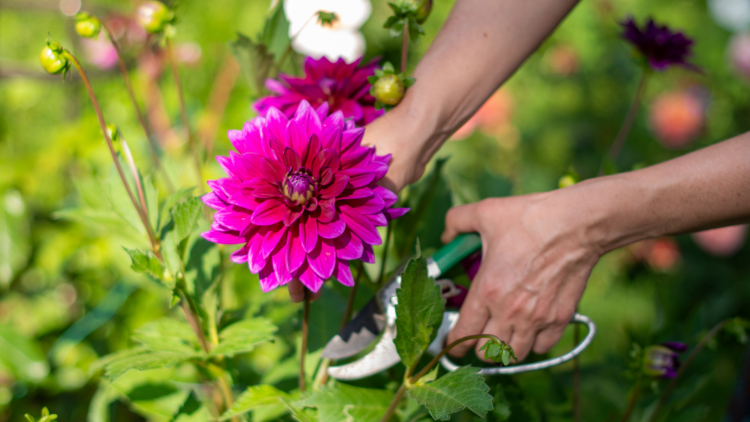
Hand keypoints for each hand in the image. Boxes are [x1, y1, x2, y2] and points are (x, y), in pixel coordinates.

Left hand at [441, 189, 602, 360]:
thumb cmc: (531, 218)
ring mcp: (537, 318)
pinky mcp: (560, 318)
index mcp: (488, 290)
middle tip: (480, 330)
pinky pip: (542, 347)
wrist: (576, 224)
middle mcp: (510, 311)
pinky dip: (534, 342)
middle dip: (479, 344)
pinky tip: (531, 327)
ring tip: (504, 331)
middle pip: (486, 352)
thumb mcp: (485, 212)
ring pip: (514, 355)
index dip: (452, 342)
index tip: (450, 343)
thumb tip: (446, 237)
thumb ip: (456, 222)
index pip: (463, 334)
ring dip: (506, 346)